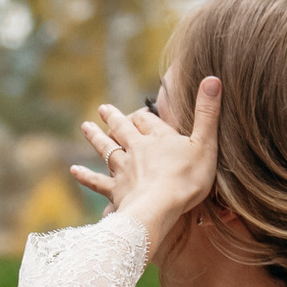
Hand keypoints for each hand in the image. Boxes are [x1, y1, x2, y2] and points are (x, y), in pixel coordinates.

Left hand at [73, 74, 219, 249]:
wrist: (159, 208)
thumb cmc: (186, 178)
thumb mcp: (205, 143)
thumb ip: (207, 113)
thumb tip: (213, 78)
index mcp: (158, 139)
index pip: (148, 121)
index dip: (144, 117)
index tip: (139, 112)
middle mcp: (137, 150)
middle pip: (123, 130)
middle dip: (114, 119)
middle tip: (102, 108)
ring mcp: (124, 170)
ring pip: (107, 150)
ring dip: (96, 138)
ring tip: (85, 127)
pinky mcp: (116, 191)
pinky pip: (97, 182)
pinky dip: (85, 176)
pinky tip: (74, 170)